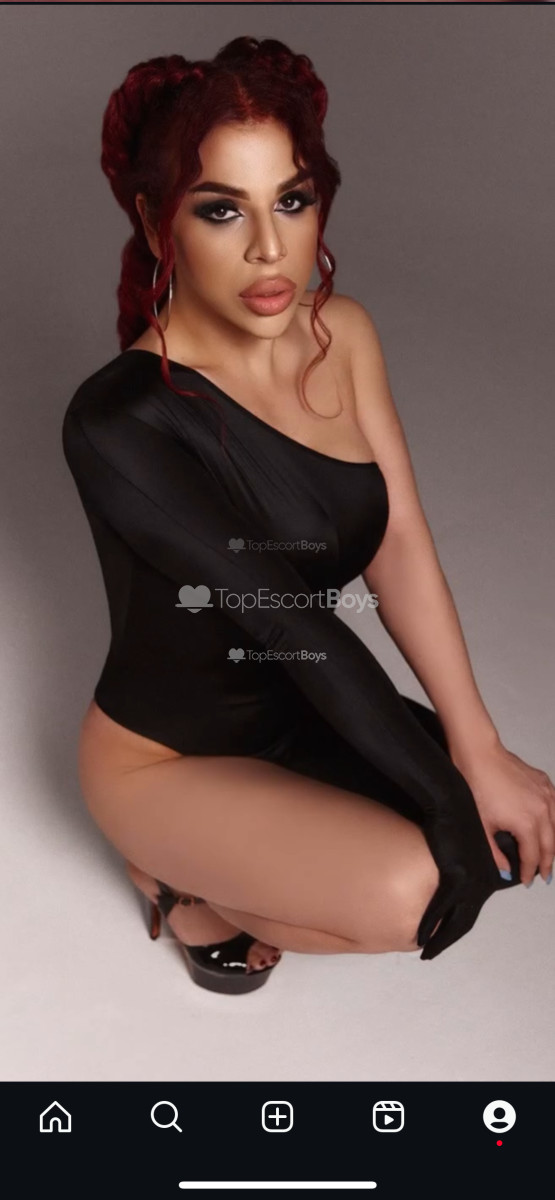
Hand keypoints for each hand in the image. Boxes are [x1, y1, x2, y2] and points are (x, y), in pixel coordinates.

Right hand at [416, 809, 500, 959]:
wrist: (451, 802)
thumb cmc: (454, 819)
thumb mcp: (462, 847)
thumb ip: (459, 866)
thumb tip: (447, 877)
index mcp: (486, 878)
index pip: (470, 912)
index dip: (455, 928)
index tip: (442, 939)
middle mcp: (483, 884)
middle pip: (464, 922)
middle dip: (447, 940)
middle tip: (431, 952)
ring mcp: (471, 882)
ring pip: (454, 920)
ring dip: (439, 939)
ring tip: (425, 950)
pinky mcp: (456, 876)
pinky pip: (441, 907)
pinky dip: (429, 923)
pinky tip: (420, 934)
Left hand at [450, 743, 554, 884]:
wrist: (480, 754)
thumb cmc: (477, 786)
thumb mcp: (482, 825)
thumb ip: (495, 852)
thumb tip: (506, 871)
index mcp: (528, 824)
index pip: (533, 856)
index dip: (529, 872)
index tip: (527, 881)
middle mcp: (543, 810)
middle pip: (550, 845)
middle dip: (547, 863)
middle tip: (544, 876)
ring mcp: (547, 795)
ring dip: (554, 844)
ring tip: (550, 856)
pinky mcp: (544, 782)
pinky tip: (551, 826)